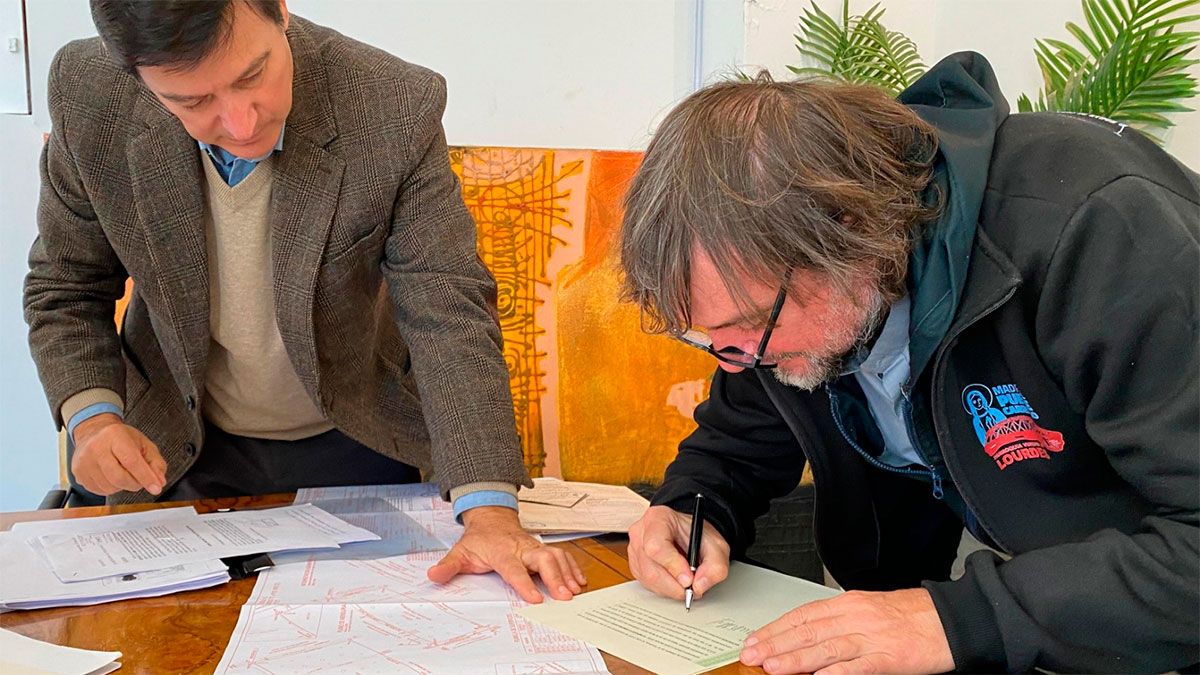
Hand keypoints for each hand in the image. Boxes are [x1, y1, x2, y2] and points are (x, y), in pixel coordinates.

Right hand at [71, 413, 166, 495]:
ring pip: (109, 487)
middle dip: (135, 483)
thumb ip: (155, 462)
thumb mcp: (143, 443)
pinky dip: (111, 488)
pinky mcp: (78, 474)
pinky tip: (111, 475)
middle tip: (139, 478)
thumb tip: (159, 481)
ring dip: (122, 486)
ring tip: (122, 472)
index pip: (131, 461)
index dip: (145, 477)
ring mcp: (84, 462)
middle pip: (119, 478)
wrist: (93, 433)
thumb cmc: (120, 438)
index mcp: (114, 435)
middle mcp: (96, 448)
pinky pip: (99, 491)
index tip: (156, 488)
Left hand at [426, 506, 586, 602]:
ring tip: (575, 590)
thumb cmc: (478, 540)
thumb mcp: (460, 552)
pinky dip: (572, 567)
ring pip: (555, 555)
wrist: (491, 518)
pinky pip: (561, 555)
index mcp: (501, 550)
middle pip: (542, 558)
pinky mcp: (543, 547)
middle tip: (565, 595)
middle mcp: (521, 547)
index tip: (535, 599)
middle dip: (555, 576)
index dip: (524, 583)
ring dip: (567, 573)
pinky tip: (579, 580)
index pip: (514, 568)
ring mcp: (534, 546)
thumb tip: (433, 575)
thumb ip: (449, 566)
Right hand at [627, 504, 729, 600]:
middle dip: (675, 584)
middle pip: (651, 568)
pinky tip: (675, 580)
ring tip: (686, 582)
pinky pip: (648, 584)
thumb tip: (699, 585)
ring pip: (649, 580)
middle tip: (693, 587)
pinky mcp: (635, 565)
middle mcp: (641, 532)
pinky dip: (665, 589)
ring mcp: (635, 550)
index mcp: (658, 518)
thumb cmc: (698, 535)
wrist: (690, 535)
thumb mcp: (716, 546)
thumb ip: (715, 566)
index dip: (673, 566)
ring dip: (671, 589)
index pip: (656, 545)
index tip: (689, 579)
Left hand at [739, 588, 953, 674]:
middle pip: (807, 630)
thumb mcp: (868, 610)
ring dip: (796, 658)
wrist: (951, 619)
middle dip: (776, 644)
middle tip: (752, 655)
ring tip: (772, 667)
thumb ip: (838, 623)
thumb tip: (805, 637)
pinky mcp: (889, 658)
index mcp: (849, 604)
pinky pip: (858, 666)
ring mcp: (871, 637)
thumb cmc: (912, 616)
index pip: (802, 615)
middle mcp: (856, 617)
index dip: (775, 629)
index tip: (754, 640)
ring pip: (825, 647)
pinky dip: (836, 672)